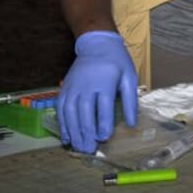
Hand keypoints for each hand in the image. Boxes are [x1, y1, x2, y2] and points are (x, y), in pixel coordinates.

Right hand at [57, 31, 137, 153]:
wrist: (96, 43)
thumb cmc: (116, 61)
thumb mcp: (129, 77)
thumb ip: (131, 101)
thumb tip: (131, 124)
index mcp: (105, 80)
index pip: (103, 106)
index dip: (103, 123)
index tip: (104, 137)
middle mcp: (86, 84)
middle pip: (83, 111)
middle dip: (86, 132)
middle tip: (89, 149)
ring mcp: (73, 86)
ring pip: (70, 112)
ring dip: (73, 131)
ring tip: (78, 147)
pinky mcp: (65, 88)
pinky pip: (61, 108)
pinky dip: (62, 124)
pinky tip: (67, 137)